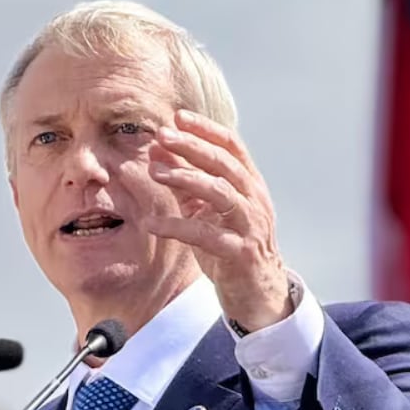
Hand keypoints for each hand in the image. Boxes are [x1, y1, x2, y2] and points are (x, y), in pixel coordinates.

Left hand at [145, 110, 291, 331]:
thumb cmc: (229, 246)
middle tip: (162, 135)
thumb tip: (159, 153)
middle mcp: (254, 199)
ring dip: (186, 179)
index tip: (178, 116)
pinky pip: (206, 235)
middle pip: (225, 163)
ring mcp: (250, 225)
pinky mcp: (240, 253)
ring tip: (155, 172)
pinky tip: (151, 223)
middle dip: (193, 146)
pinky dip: (177, 226)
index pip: (232, 146)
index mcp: (249, 184)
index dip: (206, 130)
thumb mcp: (207, 210)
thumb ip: (188, 184)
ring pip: (220, 193)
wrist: (257, 292)